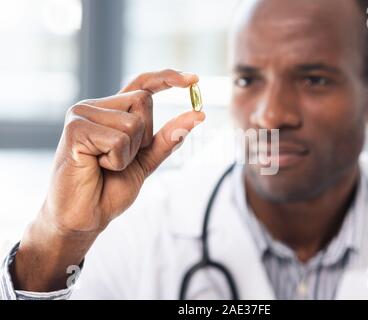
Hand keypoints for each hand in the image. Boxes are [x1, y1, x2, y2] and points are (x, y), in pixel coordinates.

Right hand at [12, 69, 204, 290]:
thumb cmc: (110, 188)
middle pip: (144, 101)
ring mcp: (82, 114)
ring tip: (105, 165)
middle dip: (143, 138)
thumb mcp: (146, 161)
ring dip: (128, 154)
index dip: (166, 78)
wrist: (84, 217)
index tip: (194, 79)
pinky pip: (118, 139)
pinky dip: (116, 160)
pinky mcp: (75, 129)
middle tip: (118, 160)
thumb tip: (198, 115)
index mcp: (112, 112)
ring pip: (133, 123)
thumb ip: (168, 139)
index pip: (142, 85)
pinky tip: (95, 167)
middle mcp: (96, 107)